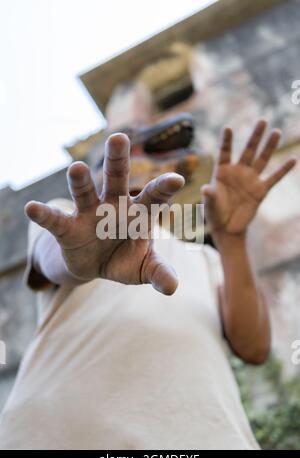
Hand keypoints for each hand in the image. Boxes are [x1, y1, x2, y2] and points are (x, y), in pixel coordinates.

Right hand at [25, 133, 184, 294]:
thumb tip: (172, 287)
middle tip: (119, 137)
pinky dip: (44, 215)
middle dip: (118, 160)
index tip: (177, 180)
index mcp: (139, 213)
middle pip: (117, 179)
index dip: (164, 187)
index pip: (154, 197)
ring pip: (85, 192)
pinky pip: (54, 221)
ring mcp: (89, 214)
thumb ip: (159, 272)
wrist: (96, 264)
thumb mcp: (144, 268)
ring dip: (80, 181)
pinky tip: (31, 208)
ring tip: (77, 168)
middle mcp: (114, 206)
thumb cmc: (126, 258)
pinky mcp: (67, 228)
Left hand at [201, 120, 295, 236]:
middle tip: (262, 120)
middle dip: (255, 136)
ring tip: (276, 131)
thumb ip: (210, 195)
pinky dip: (283, 170)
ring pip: (262, 160)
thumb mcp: (210, 204)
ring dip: (269, 146)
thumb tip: (205, 189)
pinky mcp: (260, 190)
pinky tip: (293, 159)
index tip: (228, 128)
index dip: (226, 141)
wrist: (227, 227)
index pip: (225, 153)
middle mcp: (238, 172)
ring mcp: (250, 180)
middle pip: (248, 150)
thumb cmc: (215, 213)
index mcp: (222, 172)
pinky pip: (274, 178)